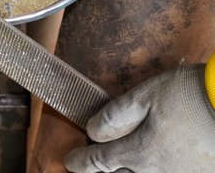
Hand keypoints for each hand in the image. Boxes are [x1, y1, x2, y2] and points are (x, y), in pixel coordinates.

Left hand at [65, 64, 214, 172]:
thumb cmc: (191, 96)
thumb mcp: (146, 96)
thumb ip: (115, 115)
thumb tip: (93, 130)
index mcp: (141, 153)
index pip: (100, 161)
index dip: (82, 161)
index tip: (70, 161)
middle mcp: (158, 172)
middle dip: (103, 171)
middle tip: (93, 163)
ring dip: (127, 171)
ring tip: (120, 163)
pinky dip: (151, 169)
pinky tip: (152, 159)